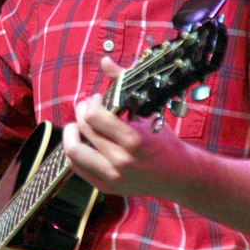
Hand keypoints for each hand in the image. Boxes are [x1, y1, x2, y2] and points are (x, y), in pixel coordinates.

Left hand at [62, 58, 193, 198]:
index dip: (91, 103)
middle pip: (83, 129)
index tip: (98, 99)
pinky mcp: (107, 188)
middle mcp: (121, 160)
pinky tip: (82, 142)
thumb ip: (124, 84)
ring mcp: (113, 176)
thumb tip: (105, 61)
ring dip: (71, 133)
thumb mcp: (148, 111)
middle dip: (81, 112)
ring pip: (73, 151)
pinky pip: (77, 168)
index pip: (93, 116)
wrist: (178, 174)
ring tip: (78, 126)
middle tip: (87, 108)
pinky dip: (74, 152)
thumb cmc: (163, 139)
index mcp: (133, 139)